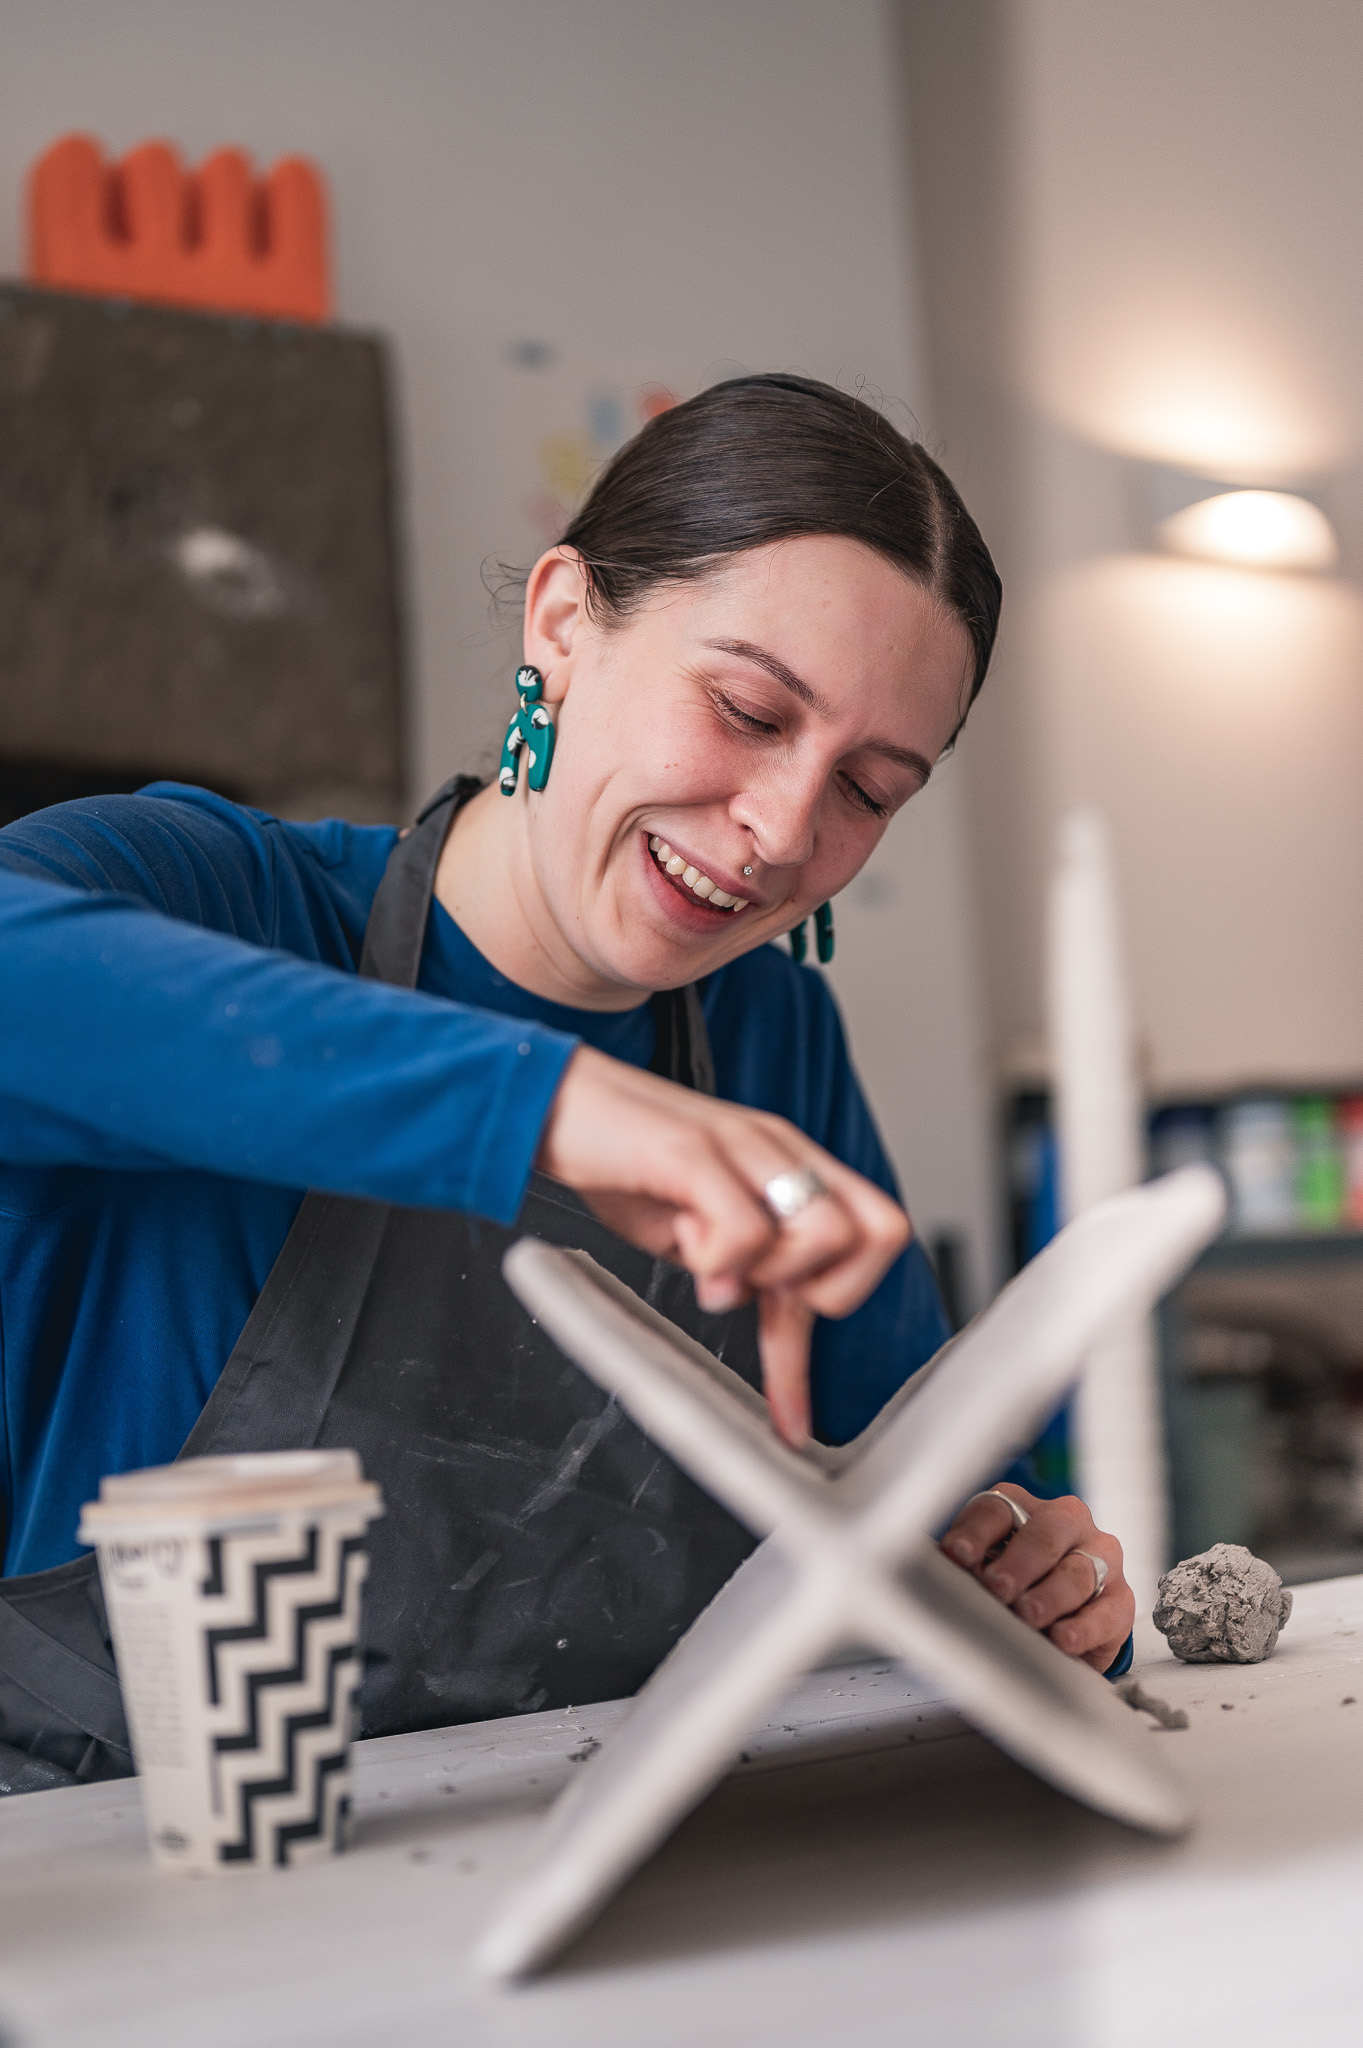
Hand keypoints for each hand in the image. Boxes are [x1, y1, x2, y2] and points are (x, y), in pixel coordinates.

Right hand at [536, 1045, 910, 1445]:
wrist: (551, 1100)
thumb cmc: (620, 1161)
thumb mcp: (695, 1229)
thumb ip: (741, 1268)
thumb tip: (762, 1323)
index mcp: (790, 1164)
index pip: (876, 1234)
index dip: (846, 1304)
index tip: (791, 1382)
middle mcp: (780, 1150)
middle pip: (879, 1233)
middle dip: (822, 1292)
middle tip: (755, 1291)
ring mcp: (742, 1145)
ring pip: (826, 1231)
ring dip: (772, 1273)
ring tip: (714, 1264)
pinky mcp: (692, 1151)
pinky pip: (745, 1229)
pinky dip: (719, 1263)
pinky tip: (685, 1245)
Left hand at [939, 1483, 1133, 1672]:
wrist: (1065, 1622)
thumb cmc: (1017, 1587)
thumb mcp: (989, 1571)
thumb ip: (970, 1570)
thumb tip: (940, 1580)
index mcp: (1024, 1508)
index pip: (997, 1509)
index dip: (974, 1532)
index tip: (956, 1555)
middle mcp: (1067, 1523)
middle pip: (1045, 1533)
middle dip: (1018, 1562)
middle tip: (997, 1588)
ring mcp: (1100, 1557)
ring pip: (1078, 1570)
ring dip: (1049, 1595)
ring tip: (1027, 1615)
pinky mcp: (1120, 1598)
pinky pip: (1106, 1610)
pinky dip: (1083, 1627)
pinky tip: (1062, 1639)